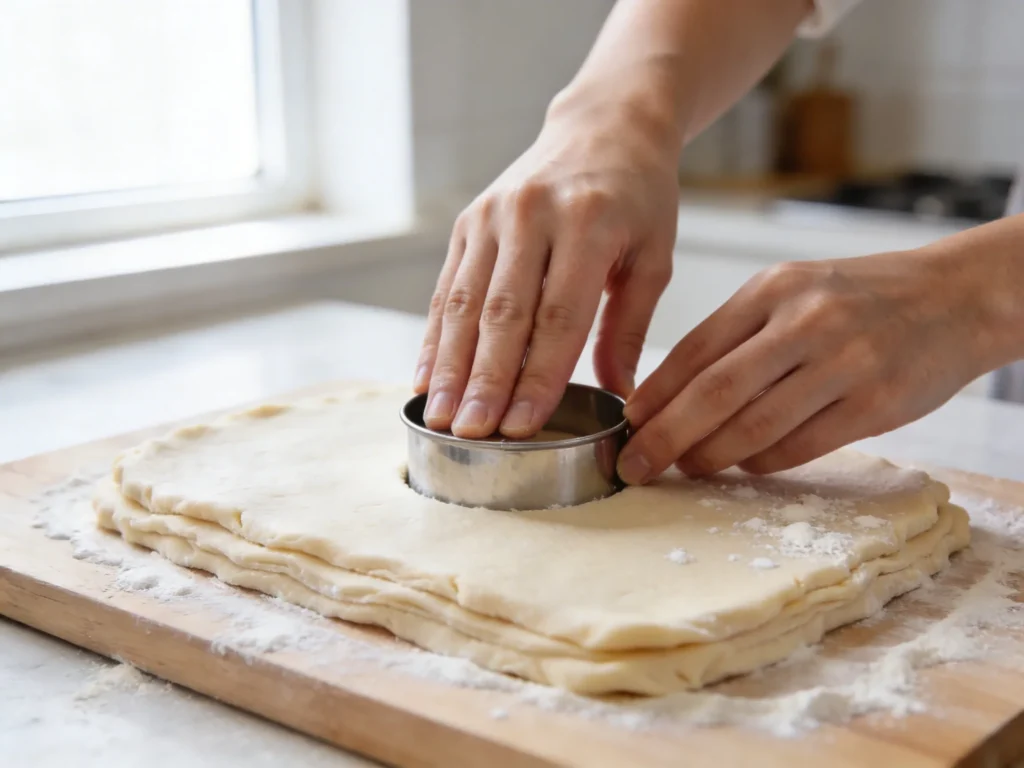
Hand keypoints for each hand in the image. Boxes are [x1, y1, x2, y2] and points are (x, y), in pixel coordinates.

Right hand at [413, 89, 679, 438]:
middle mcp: (531, 215)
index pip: (558, 315)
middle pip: (502, 313)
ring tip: (439, 418)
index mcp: (588, 223)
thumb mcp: (654, 256)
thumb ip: (629, 327)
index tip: (521, 426)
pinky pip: (447, 288)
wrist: (603, 126)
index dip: (537, 376)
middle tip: (470, 433)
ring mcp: (492, 216)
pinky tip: (425, 377)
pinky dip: (435, 337)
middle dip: (484, 380)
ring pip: (464, 304)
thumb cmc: (638, 197)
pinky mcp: (468, 222)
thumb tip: (618, 397)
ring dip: (449, 366)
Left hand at [617, 249, 996, 482]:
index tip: (624, 427)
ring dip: (711, 456)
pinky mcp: (875, 403)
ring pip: (755, 426)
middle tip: (635, 465)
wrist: (955, 296)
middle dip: (665, 437)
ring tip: (687, 468)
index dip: (653, 396)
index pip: (694, 351)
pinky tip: (746, 464)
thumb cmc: (858, 298)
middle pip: (714, 393)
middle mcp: (804, 322)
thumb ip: (737, 335)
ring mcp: (843, 363)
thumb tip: (671, 395)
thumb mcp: (792, 291)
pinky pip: (801, 446)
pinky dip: (763, 462)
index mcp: (773, 289)